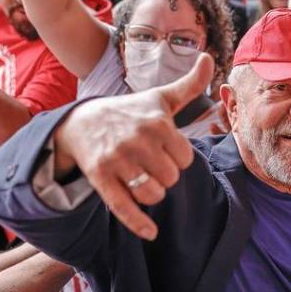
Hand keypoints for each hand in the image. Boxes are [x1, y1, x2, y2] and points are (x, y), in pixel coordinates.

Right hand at [52, 53, 213, 240]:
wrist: (80, 122)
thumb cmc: (131, 111)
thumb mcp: (160, 97)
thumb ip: (190, 84)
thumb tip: (210, 58)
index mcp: (157, 123)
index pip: (186, 158)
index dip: (178, 157)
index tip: (165, 149)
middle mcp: (138, 141)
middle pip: (172, 177)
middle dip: (166, 174)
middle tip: (151, 163)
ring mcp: (118, 161)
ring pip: (153, 194)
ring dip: (152, 192)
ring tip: (142, 177)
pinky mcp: (101, 179)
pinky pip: (124, 208)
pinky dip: (139, 223)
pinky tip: (151, 233)